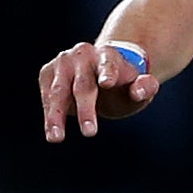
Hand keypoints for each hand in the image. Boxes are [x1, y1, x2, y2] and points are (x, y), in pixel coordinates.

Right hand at [39, 41, 159, 141]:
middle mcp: (83, 54)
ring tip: (56, 138)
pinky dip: (49, 114)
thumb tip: (138, 92)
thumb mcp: (139, 87)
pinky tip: (52, 132)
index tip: (107, 83)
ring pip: (58, 91)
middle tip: (90, 133)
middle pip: (83, 85)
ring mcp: (63, 62)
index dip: (107, 73)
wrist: (99, 73)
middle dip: (85, 109)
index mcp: (108, 55)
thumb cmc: (122, 84)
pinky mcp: (48, 73)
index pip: (109, 64)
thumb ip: (146, 87)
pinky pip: (47, 96)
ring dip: (55, 115)